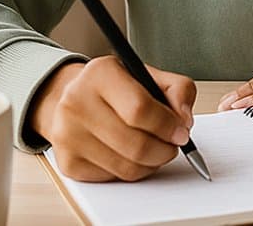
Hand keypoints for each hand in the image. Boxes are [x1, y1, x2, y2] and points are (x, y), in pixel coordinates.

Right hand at [28, 57, 198, 181]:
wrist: (74, 99)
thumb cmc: (116, 88)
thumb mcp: (149, 75)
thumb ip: (178, 89)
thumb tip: (184, 120)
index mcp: (100, 74)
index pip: (140, 109)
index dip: (168, 125)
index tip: (181, 132)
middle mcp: (77, 103)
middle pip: (135, 144)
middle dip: (165, 150)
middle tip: (173, 145)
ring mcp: (68, 135)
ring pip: (127, 167)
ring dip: (152, 164)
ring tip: (157, 150)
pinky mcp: (68, 162)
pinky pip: (113, 178)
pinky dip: (132, 172)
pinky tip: (133, 156)